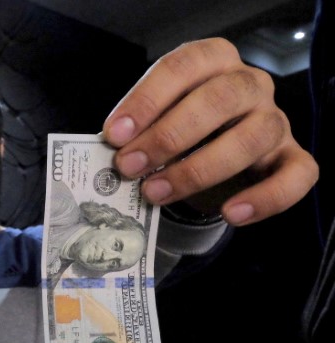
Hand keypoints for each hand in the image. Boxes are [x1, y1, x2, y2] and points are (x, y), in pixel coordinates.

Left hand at [102, 38, 317, 226]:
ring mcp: (276, 120)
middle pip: (219, 99)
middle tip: (129, 166)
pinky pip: (295, 177)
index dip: (146, 100)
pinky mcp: (294, 158)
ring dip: (198, 169)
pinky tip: (230, 213)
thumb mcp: (155, 119)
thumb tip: (113, 153)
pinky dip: (265, 198)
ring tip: (155, 193)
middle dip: (167, 136)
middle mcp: (250, 84)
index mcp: (213, 60)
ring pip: (252, 137)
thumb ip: (138, 129)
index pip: (182, 67)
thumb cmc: (179, 127)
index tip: (114, 134)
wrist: (214, 152)